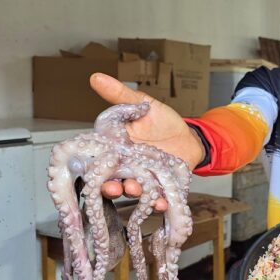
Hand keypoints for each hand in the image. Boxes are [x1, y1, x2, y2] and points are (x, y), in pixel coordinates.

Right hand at [90, 73, 204, 211]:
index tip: (90, 170)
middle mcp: (125, 167)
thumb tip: (96, 76)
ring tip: (135, 190)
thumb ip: (120, 96)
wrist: (189, 136)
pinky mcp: (160, 188)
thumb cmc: (162, 121)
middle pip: (112, 181)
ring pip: (133, 191)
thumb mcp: (143, 105)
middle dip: (110, 188)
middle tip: (113, 188)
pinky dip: (159, 203)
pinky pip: (158, 198)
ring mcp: (143, 179)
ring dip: (133, 193)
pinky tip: (162, 203)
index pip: (98, 160)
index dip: (91, 167)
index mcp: (115, 149)